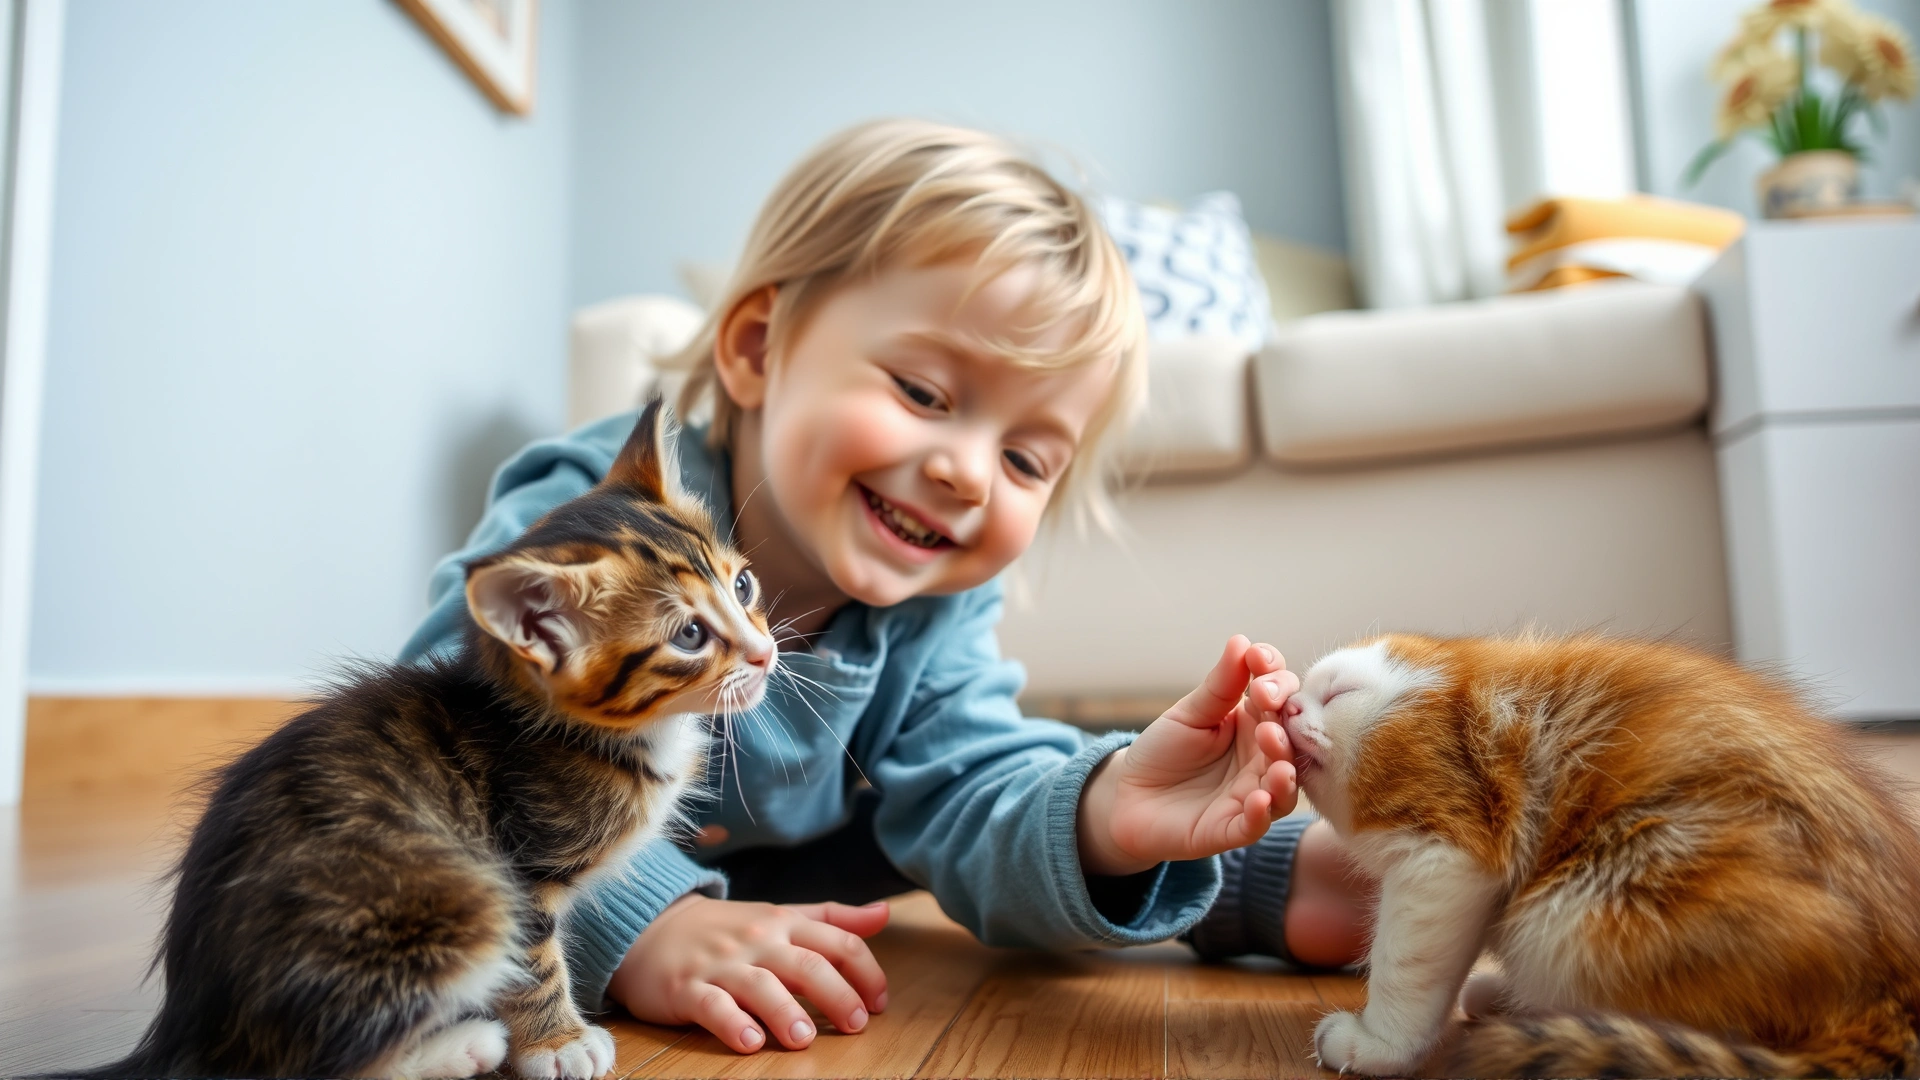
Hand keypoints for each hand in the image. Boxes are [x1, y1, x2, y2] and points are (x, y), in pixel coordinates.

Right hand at [607, 894, 888, 1053]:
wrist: (652, 928)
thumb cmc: (728, 929)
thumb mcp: (782, 915)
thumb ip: (832, 918)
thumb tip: (883, 913)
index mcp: (785, 923)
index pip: (838, 942)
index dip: (866, 973)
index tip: (879, 1004)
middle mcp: (758, 940)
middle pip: (807, 965)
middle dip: (837, 996)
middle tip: (855, 1025)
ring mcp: (722, 965)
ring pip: (761, 987)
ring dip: (786, 1014)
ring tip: (803, 1040)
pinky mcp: (687, 989)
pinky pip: (712, 1007)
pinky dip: (732, 1024)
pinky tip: (749, 1042)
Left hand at [1078, 636, 1298, 874]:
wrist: (1128, 796)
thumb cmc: (1164, 750)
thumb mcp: (1189, 713)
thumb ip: (1220, 685)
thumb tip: (1242, 641)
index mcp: (1255, 721)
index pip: (1282, 693)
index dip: (1276, 675)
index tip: (1259, 661)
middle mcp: (1263, 757)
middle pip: (1291, 736)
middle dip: (1285, 718)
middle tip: (1267, 702)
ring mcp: (1254, 793)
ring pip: (1285, 783)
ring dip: (1284, 764)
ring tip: (1272, 742)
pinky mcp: (1235, 828)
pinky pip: (1257, 823)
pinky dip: (1261, 811)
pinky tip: (1258, 798)